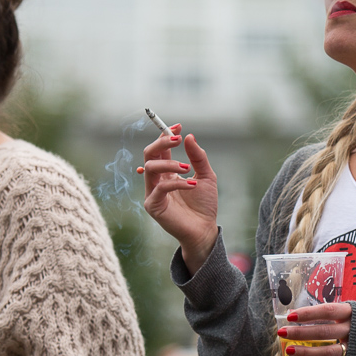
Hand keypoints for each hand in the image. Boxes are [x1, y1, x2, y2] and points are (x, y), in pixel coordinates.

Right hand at [140, 126, 218, 272]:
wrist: (205, 229)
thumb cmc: (204, 205)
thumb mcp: (206, 176)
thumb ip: (198, 157)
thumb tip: (189, 136)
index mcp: (167, 173)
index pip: (160, 149)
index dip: (166, 135)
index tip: (179, 126)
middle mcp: (157, 180)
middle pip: (149, 154)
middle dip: (162, 143)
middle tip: (177, 138)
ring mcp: (152, 192)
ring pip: (150, 168)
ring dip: (170, 164)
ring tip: (187, 168)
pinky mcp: (153, 205)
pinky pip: (160, 187)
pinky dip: (177, 183)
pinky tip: (191, 185)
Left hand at [278, 302, 352, 355]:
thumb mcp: (351, 311)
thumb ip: (330, 313)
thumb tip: (297, 315)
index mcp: (351, 313)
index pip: (327, 312)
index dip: (309, 313)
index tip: (290, 316)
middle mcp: (353, 330)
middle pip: (324, 332)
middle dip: (301, 333)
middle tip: (282, 333)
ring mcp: (354, 349)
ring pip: (328, 353)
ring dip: (307, 352)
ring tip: (289, 350)